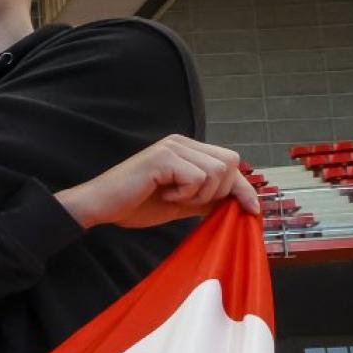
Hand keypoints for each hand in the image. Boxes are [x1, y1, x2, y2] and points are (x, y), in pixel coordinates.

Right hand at [55, 135, 259, 230]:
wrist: (100, 207)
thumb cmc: (134, 205)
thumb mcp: (179, 204)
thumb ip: (205, 199)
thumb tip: (236, 204)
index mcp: (186, 150)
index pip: (229, 162)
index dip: (243, 187)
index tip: (253, 210)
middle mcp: (181, 142)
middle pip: (230, 162)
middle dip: (219, 191)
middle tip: (190, 202)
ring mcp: (172, 147)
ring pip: (216, 171)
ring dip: (200, 194)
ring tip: (174, 198)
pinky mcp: (163, 157)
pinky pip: (196, 177)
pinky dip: (184, 194)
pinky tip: (163, 194)